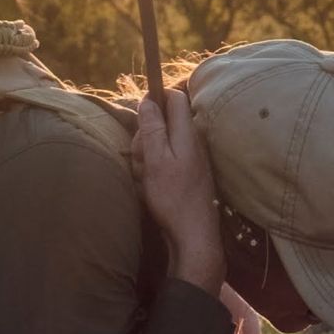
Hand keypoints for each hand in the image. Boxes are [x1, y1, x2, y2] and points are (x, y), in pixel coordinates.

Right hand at [133, 88, 223, 292]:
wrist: (193, 234)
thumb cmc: (173, 197)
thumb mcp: (156, 160)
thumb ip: (152, 128)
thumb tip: (148, 100)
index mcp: (187, 133)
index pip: (175, 98)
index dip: (155, 100)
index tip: (140, 116)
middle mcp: (192, 142)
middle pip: (163, 122)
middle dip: (145, 135)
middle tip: (141, 156)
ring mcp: (190, 159)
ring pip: (160, 144)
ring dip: (146, 156)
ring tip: (145, 176)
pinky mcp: (185, 174)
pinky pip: (163, 161)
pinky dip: (153, 170)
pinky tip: (149, 186)